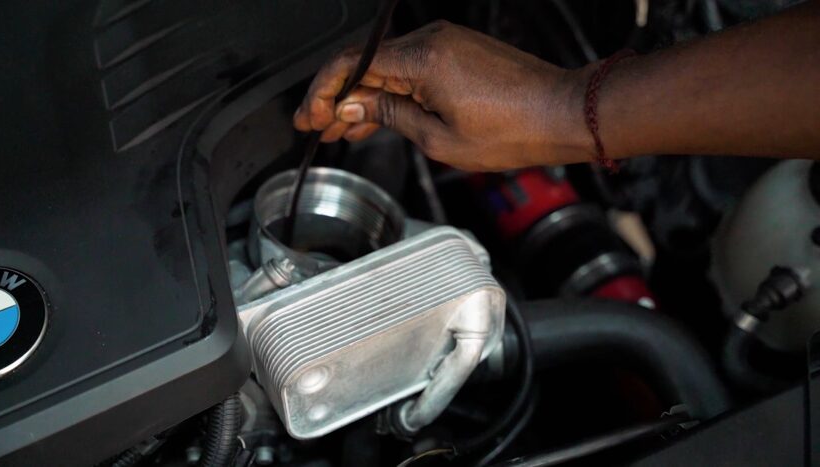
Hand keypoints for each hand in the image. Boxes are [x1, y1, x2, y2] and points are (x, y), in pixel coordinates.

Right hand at [293, 21, 593, 170]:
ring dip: (363, 98)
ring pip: (387, 69)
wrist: (562, 114)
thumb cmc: (514, 130)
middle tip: (317, 127)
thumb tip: (352, 105)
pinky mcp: (458, 53)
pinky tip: (376, 118)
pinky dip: (391, 93)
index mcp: (422, 58)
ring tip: (342, 130)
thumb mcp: (438, 138)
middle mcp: (431, 41)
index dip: (322, 93)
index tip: (308, 117)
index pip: (352, 67)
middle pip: (365, 65)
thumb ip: (388, 115)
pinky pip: (411, 70)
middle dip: (336, 98)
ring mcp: (446, 44)